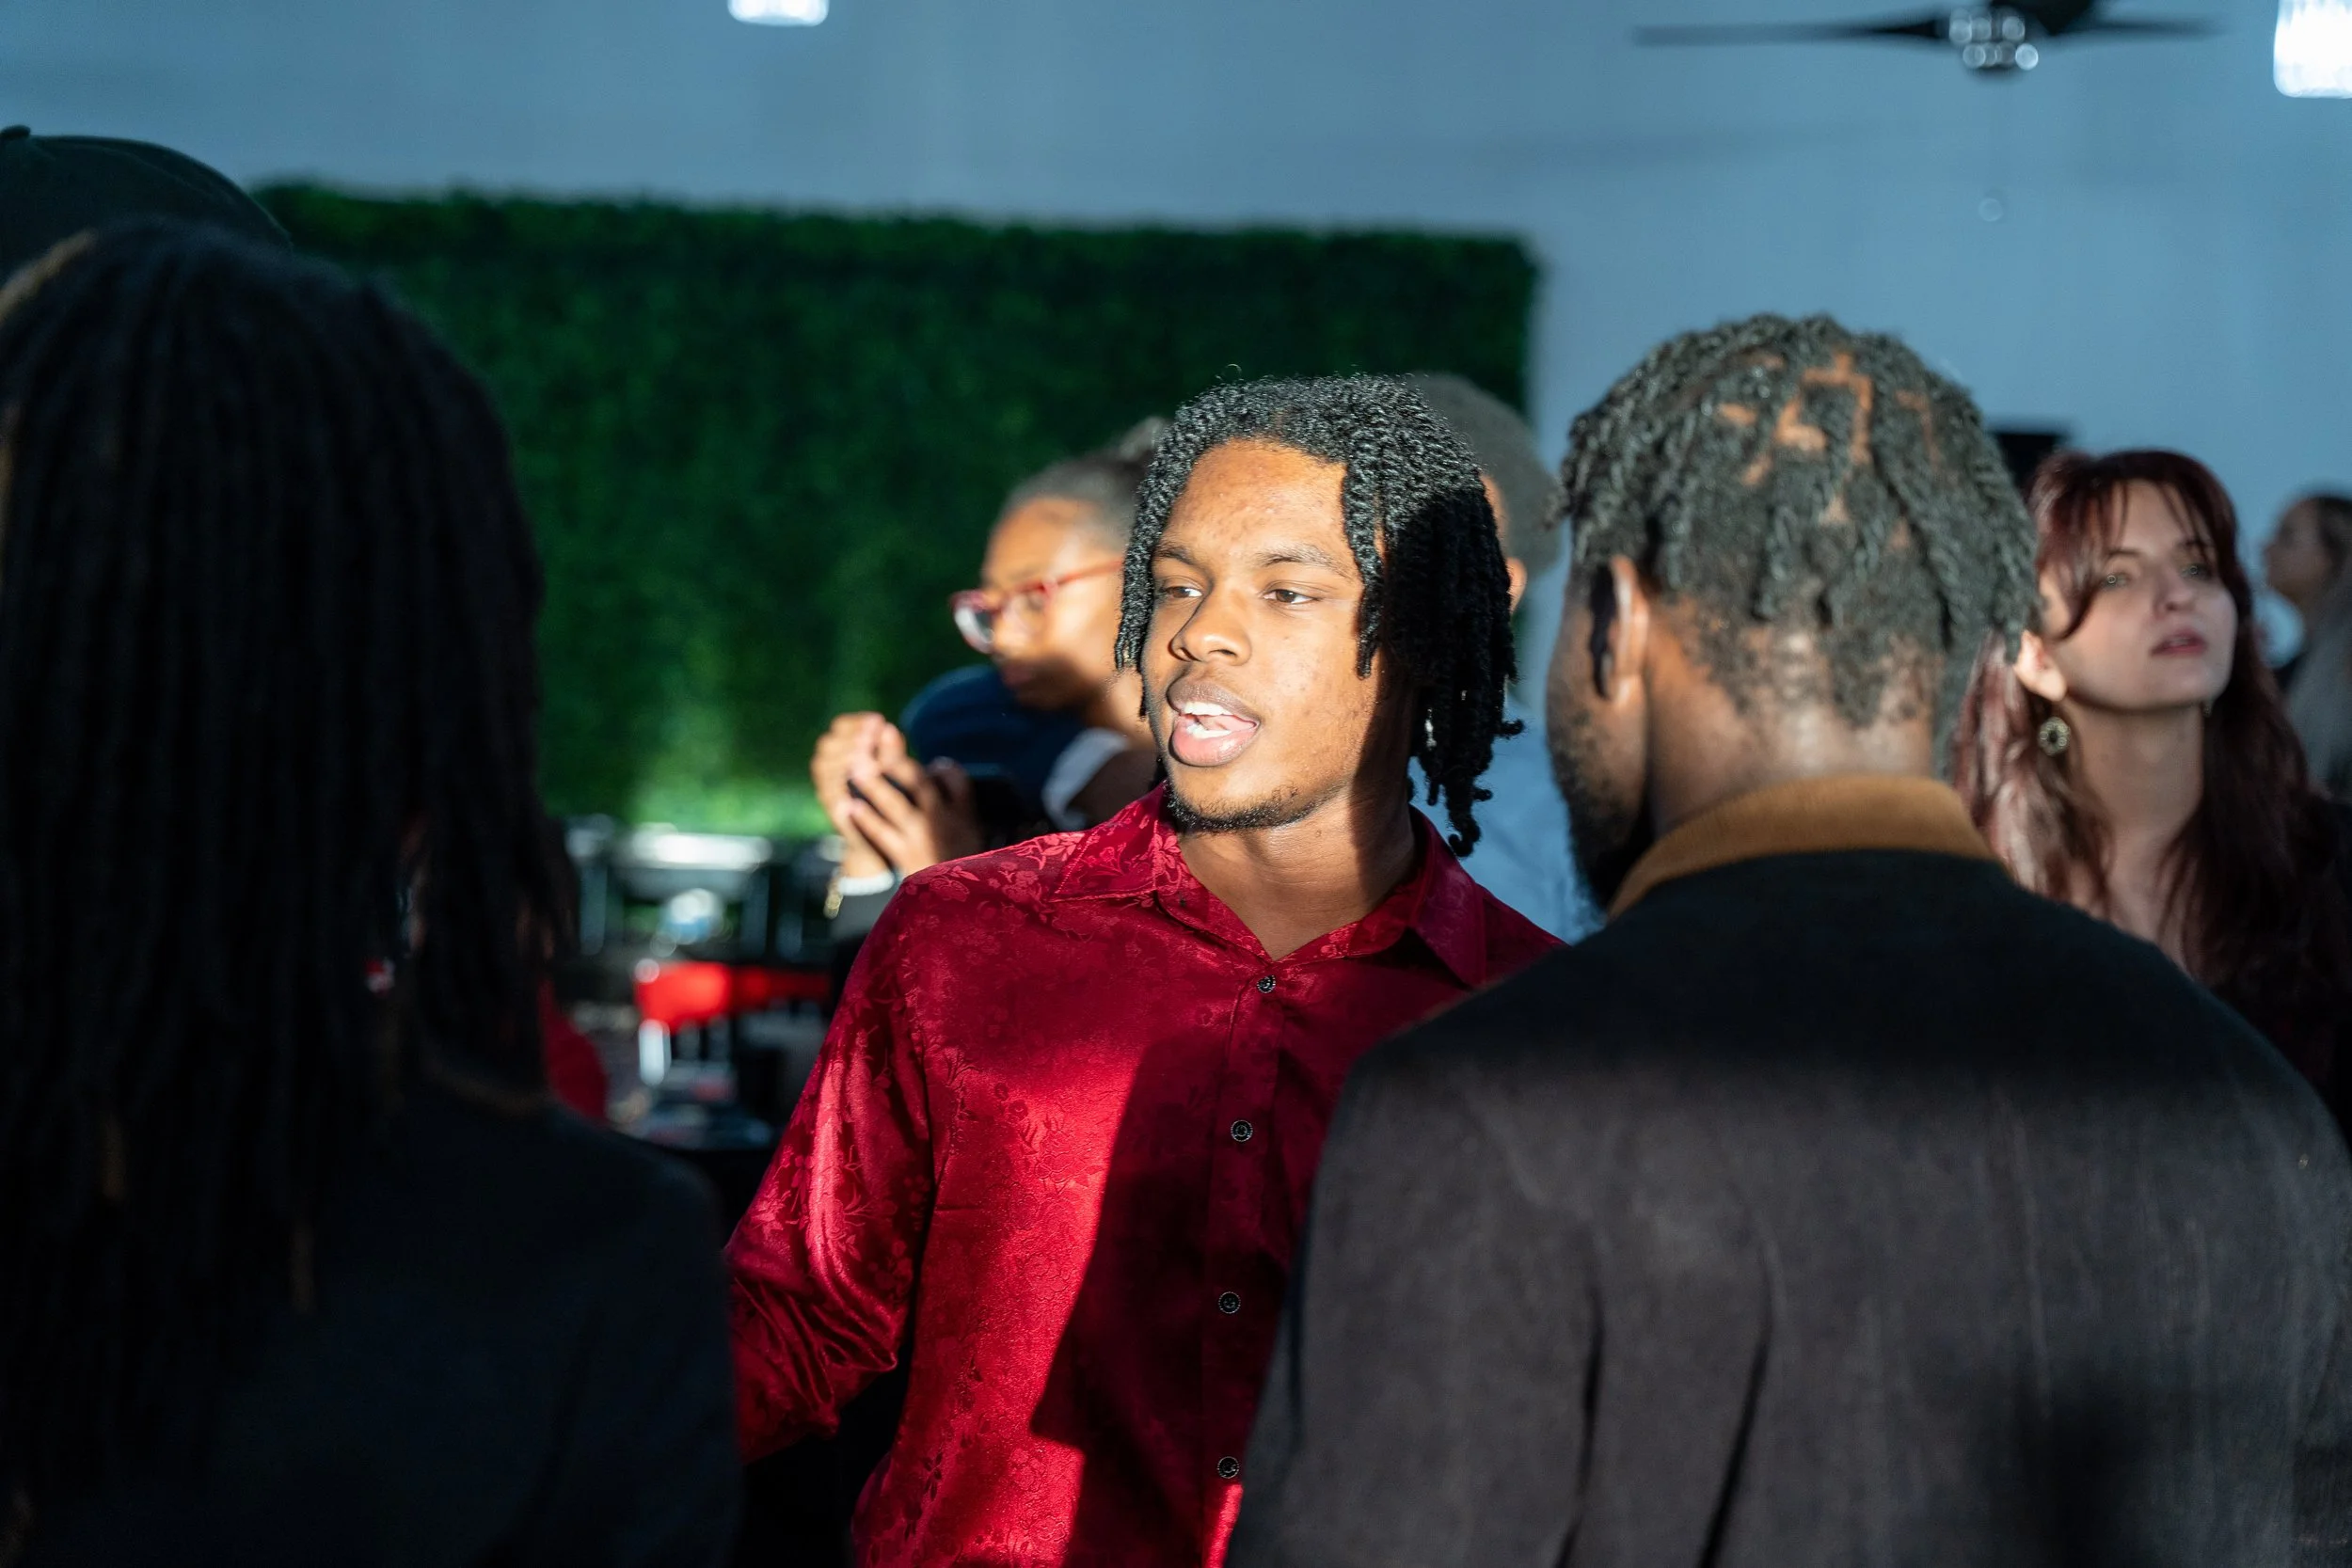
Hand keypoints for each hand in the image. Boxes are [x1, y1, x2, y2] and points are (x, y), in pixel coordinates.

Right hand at [812, 712, 890, 878]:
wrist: (881, 844)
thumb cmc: (890, 800)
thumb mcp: (893, 772)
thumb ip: (891, 752)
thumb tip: (890, 728)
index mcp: (844, 754)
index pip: (840, 728)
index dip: (856, 722)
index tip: (878, 720)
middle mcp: (830, 770)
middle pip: (827, 744)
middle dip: (849, 737)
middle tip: (869, 735)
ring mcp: (828, 790)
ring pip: (823, 767)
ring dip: (842, 756)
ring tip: (864, 749)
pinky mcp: (831, 810)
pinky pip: (829, 793)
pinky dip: (839, 782)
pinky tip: (857, 774)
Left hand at [843, 723, 982, 874]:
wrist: (953, 906)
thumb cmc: (960, 868)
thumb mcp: (972, 835)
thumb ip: (958, 803)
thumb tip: (935, 769)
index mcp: (963, 814)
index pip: (954, 777)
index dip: (941, 767)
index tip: (931, 765)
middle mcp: (943, 820)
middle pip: (919, 782)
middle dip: (897, 760)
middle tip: (878, 737)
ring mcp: (922, 837)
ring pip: (896, 803)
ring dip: (874, 784)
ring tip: (855, 767)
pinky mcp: (905, 857)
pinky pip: (882, 833)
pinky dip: (864, 819)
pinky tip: (849, 806)